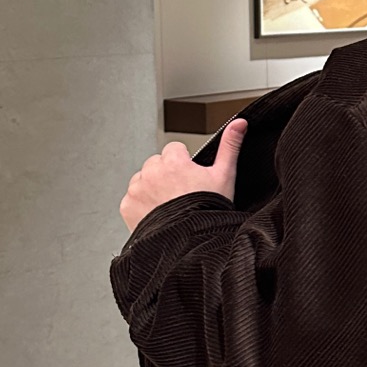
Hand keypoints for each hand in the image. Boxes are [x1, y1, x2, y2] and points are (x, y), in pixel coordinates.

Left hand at [119, 118, 247, 233]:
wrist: (193, 243)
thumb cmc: (209, 211)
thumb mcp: (225, 176)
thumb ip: (230, 146)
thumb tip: (239, 123)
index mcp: (173, 161)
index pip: (174, 149)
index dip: (184, 163)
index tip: (190, 179)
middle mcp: (152, 172)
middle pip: (157, 163)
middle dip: (166, 174)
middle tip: (181, 194)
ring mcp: (137, 189)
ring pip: (143, 179)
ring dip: (152, 187)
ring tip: (169, 205)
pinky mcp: (127, 205)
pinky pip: (132, 197)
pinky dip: (141, 204)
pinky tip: (158, 214)